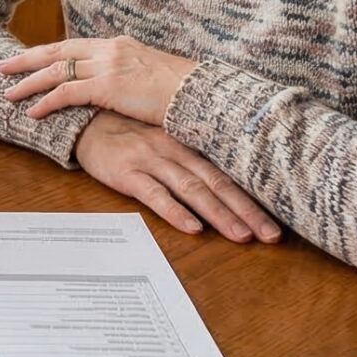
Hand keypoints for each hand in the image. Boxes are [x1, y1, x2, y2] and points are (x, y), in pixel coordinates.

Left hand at [0, 35, 197, 125]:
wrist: (199, 94)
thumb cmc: (181, 91)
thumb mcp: (149, 73)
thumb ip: (127, 74)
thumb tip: (117, 86)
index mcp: (117, 45)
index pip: (73, 46)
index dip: (48, 52)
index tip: (28, 57)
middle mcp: (108, 49)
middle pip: (56, 51)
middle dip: (26, 59)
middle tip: (3, 66)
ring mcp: (107, 66)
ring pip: (55, 71)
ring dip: (28, 82)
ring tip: (8, 93)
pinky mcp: (107, 86)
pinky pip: (66, 93)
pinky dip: (45, 102)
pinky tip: (32, 112)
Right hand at [74, 112, 279, 242]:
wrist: (81, 120)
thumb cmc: (124, 134)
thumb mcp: (162, 141)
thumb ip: (187, 161)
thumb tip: (220, 190)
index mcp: (186, 144)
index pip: (226, 174)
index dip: (251, 199)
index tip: (275, 222)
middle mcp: (174, 150)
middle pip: (216, 184)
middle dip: (246, 211)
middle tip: (271, 236)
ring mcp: (151, 160)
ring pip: (192, 190)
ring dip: (219, 214)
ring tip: (241, 236)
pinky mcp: (127, 172)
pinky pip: (155, 194)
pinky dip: (175, 211)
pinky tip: (192, 228)